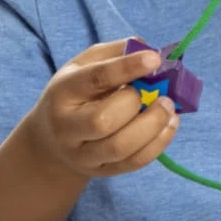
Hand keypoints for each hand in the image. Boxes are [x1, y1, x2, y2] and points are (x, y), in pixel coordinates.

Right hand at [27, 41, 180, 179]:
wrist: (51, 139)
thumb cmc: (77, 93)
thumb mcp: (86, 65)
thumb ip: (116, 52)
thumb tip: (149, 49)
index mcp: (64, 92)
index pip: (94, 79)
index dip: (127, 68)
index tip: (154, 59)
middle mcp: (68, 127)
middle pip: (103, 121)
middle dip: (137, 103)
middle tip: (159, 92)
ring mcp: (83, 154)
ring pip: (120, 147)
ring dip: (153, 125)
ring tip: (169, 107)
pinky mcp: (102, 172)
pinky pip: (134, 162)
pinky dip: (159, 143)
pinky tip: (169, 124)